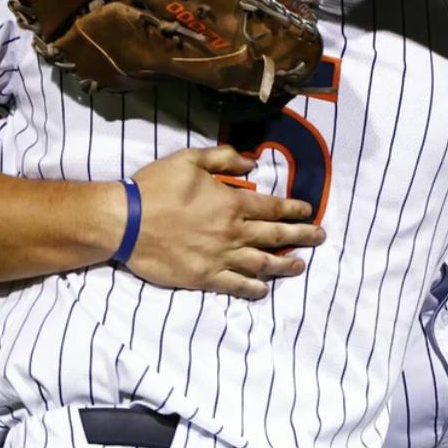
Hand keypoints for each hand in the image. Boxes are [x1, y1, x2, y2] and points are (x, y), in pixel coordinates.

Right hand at [125, 145, 325, 299]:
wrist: (126, 222)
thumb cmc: (156, 187)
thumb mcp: (189, 159)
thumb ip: (224, 158)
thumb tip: (252, 162)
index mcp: (231, 203)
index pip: (272, 208)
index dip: (294, 209)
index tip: (309, 211)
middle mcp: (232, 233)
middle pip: (276, 236)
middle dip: (302, 236)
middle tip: (320, 237)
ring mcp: (220, 258)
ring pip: (262, 264)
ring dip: (285, 265)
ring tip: (300, 265)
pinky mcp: (204, 277)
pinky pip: (236, 286)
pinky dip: (254, 288)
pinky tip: (265, 289)